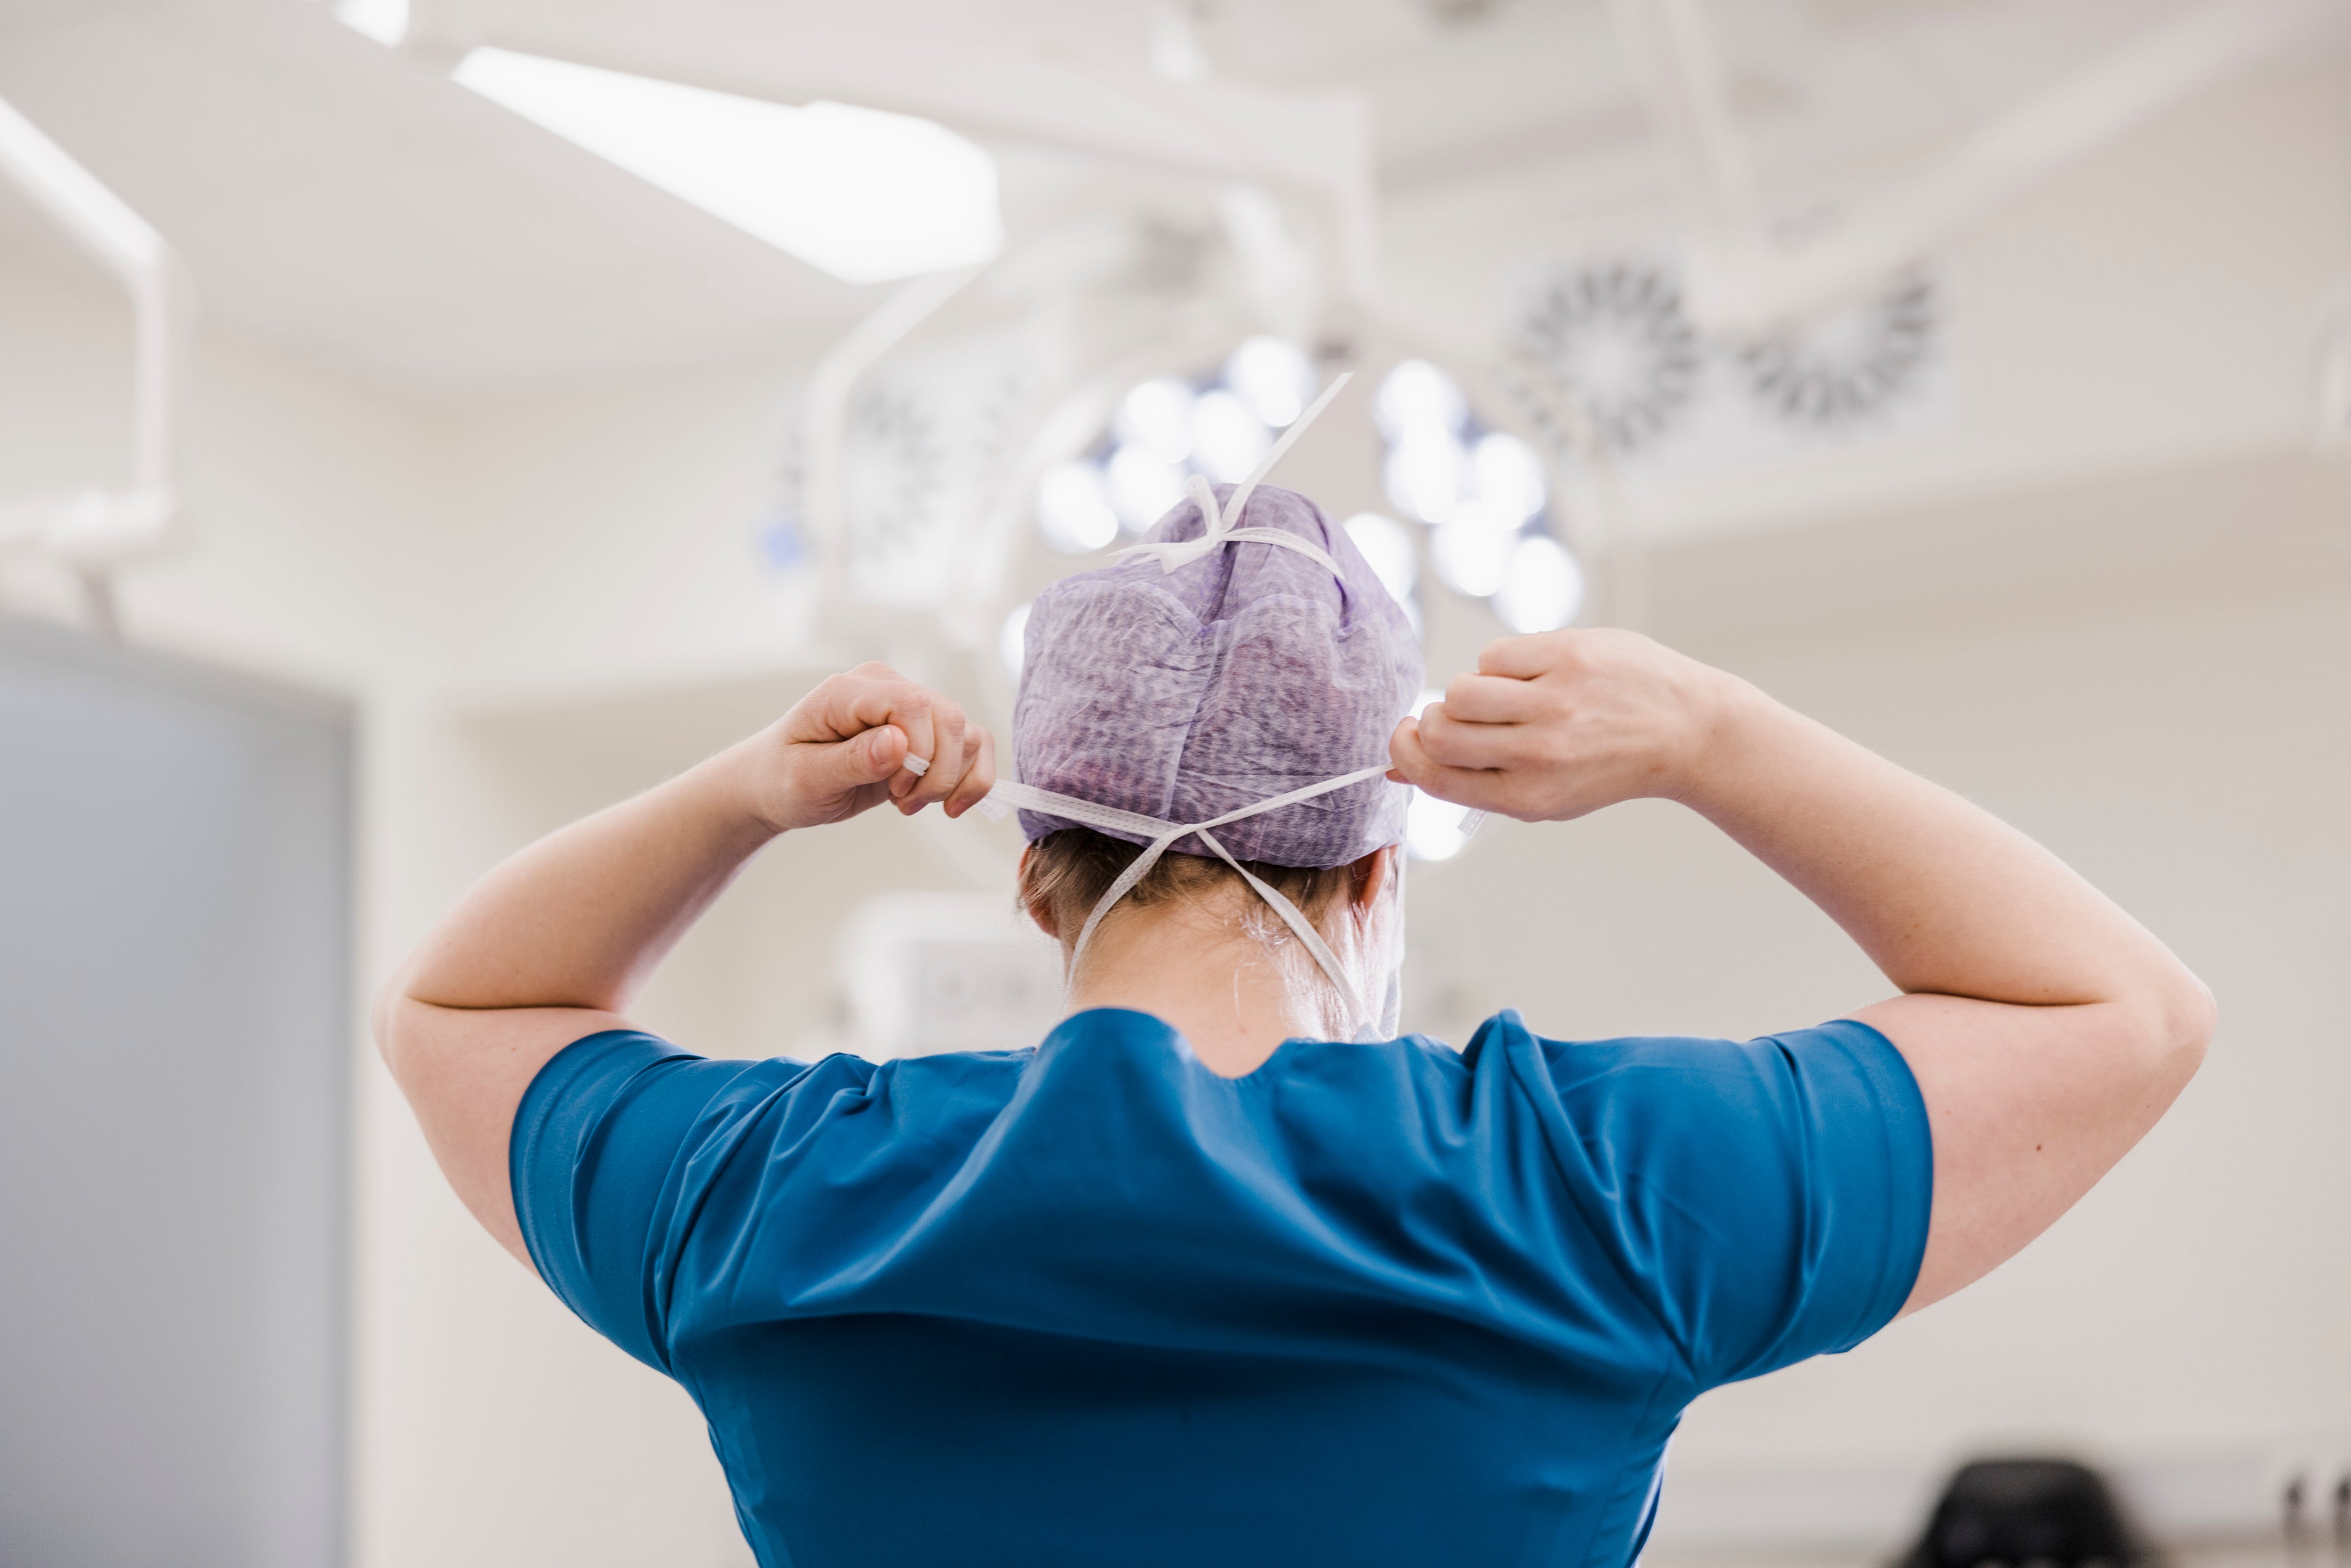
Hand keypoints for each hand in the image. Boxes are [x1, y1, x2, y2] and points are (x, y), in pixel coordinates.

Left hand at [750, 663, 996, 831]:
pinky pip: (973, 744)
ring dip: (951, 781)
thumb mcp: (806, 779)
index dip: (919, 753)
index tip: (894, 791)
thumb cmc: (784, 779)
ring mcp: (909, 706)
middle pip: (949, 719)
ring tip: (911, 804)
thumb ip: (852, 760)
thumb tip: (899, 743)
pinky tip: (949, 805)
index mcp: (849, 691)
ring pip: (967, 733)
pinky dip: (971, 779)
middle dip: (938, 773)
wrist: (779, 784)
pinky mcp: (926, 730)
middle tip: (902, 804)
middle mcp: (886, 688)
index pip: (912, 705)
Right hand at [1387, 629, 1744, 821]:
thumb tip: (1400, 767)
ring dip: (1468, 691)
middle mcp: (1540, 752)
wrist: (1686, 731)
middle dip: (1431, 721)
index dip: (1406, 754)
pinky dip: (1502, 664)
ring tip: (1503, 696)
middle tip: (1451, 718)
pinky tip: (1536, 674)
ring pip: (1461, 688)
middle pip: (1439, 730)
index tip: (1405, 738)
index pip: (1436, 775)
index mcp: (1529, 796)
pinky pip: (1495, 654)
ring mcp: (1555, 701)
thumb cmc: (1608, 765)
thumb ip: (1473, 783)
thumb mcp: (1543, 794)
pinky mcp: (1568, 655)